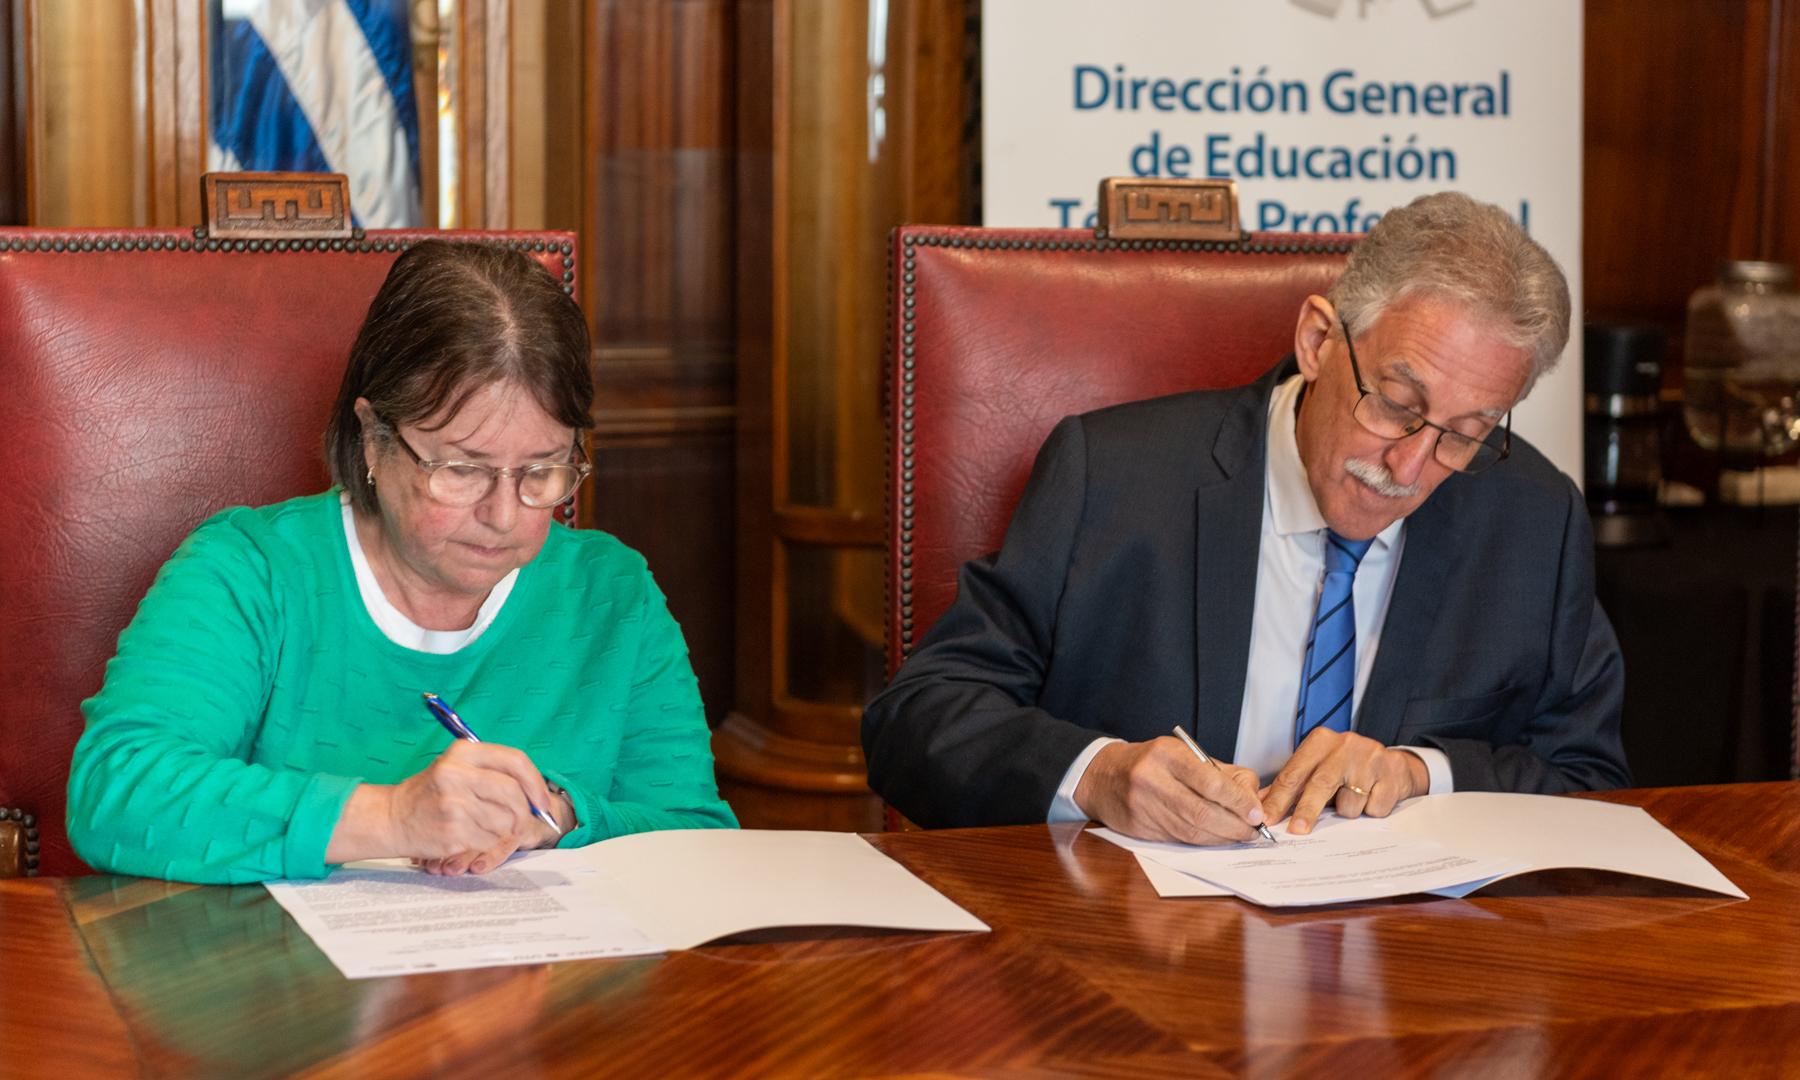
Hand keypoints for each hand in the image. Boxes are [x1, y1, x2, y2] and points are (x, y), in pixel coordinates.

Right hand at [386, 740, 559, 862]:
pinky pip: (490, 840)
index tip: (541, 800)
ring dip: (502, 829)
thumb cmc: (431, 793)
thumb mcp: (458, 767)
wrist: (392, 817)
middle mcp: (457, 773)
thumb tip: (536, 794)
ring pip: (505, 820)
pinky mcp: (452, 831)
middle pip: (513, 793)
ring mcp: (454, 803)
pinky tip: (469, 835)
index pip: (515, 760)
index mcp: (463, 752)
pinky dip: (487, 842)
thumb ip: (495, 773)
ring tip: (483, 825)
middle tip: (523, 820)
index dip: (535, 782)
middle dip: (524, 811)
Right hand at [1073, 737, 1267, 844]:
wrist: (1102, 776)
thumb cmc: (1151, 763)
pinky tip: (1217, 839)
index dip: (1238, 801)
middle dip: (1234, 826)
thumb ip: (1220, 773)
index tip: (1256, 813)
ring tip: (1240, 836)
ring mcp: (1144, 806)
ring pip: (1192, 831)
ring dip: (1222, 838)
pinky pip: (1179, 839)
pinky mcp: (1140, 828)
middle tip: (1254, 831)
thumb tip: (1251, 799)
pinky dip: (1204, 841)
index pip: (1210, 782)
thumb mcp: (1183, 754)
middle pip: (1202, 812)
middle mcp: (1153, 780)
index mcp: (1167, 755)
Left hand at [1260, 729, 1427, 834]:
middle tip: (1296, 831)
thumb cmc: (1348, 767)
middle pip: (1320, 784)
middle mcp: (1345, 746)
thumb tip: (1261, 803)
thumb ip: (1292, 783)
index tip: (1267, 818)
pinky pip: (1373, 809)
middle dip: (1306, 811)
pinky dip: (1370, 811)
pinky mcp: (1391, 776)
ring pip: (1349, 803)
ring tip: (1354, 799)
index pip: (1294, 773)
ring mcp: (1370, 760)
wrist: (1396, 765)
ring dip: (1347, 811)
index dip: (1278, 799)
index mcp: (1321, 741)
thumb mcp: (1319, 766)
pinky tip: (1373, 798)